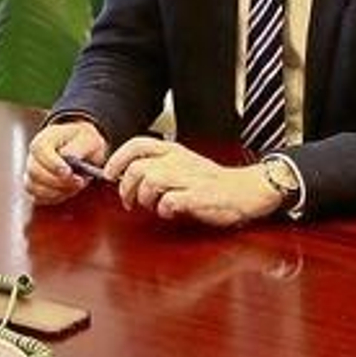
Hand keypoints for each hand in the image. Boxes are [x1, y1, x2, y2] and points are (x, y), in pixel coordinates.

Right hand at [24, 120, 109, 204]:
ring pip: (34, 187)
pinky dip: (55, 198)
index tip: (68, 172)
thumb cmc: (83, 141)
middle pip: (35, 171)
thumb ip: (78, 147)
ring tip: (76, 185)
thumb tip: (70, 158)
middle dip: (58, 181)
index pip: (40, 150)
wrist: (83, 149)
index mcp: (44, 139)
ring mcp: (32, 172)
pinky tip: (68, 191)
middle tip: (79, 181)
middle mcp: (34, 156)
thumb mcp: (87, 138)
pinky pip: (38, 198)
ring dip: (57, 191)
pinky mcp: (35, 187)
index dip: (52, 163)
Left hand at [105, 138, 281, 225]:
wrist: (246, 190)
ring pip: (149, 181)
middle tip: (129, 201)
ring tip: (152, 206)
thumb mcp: (182, 165)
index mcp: (173, 150)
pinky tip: (169, 212)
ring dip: (144, 198)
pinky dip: (164, 209)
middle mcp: (178, 161)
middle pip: (137, 168)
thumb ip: (157, 166)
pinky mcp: (198, 196)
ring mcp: (188, 178)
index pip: (137, 144)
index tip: (109, 174)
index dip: (118, 159)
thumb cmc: (211, 182)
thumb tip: (125, 176)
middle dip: (126, 187)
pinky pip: (169, 201)